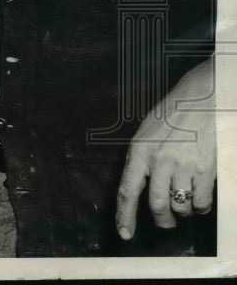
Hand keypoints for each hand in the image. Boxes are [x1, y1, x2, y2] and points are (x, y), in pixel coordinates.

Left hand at [116, 58, 215, 239]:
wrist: (203, 98)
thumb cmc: (172, 114)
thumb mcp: (146, 132)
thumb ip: (142, 158)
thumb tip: (138, 184)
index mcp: (139, 151)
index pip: (127, 190)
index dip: (124, 216)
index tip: (125, 234)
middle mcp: (159, 161)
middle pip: (156, 205)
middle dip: (161, 220)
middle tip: (166, 223)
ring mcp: (184, 166)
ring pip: (180, 206)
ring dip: (183, 213)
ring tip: (184, 206)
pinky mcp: (206, 170)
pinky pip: (201, 202)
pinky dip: (201, 208)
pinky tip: (200, 200)